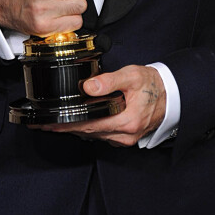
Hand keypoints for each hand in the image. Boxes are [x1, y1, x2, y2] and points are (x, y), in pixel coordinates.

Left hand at [33, 65, 166, 146]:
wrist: (171, 94)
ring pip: (93, 135)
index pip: (88, 125)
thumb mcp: (132, 75)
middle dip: (64, 128)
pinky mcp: (125, 136)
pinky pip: (101, 135)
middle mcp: (124, 135)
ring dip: (74, 129)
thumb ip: (109, 81)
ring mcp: (125, 138)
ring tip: (53, 123)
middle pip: (87, 133)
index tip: (47, 124)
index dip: (65, 125)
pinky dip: (87, 129)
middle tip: (42, 124)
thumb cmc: (153, 84)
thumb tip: (88, 87)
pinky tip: (76, 123)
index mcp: (126, 121)